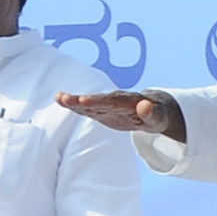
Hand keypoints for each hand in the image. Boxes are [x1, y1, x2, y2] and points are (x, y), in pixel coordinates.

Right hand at [56, 90, 185, 140]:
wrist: (152, 110)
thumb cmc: (157, 115)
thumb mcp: (158, 118)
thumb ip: (152, 113)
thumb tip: (146, 105)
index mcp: (128, 102)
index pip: (112, 102)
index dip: (98, 102)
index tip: (84, 101)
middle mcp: (114, 101)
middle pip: (97, 101)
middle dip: (82, 101)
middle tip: (65, 98)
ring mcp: (106, 106)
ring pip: (89, 103)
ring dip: (74, 101)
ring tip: (59, 97)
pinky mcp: (101, 111)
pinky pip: (87, 109)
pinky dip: (75, 106)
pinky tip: (61, 100)